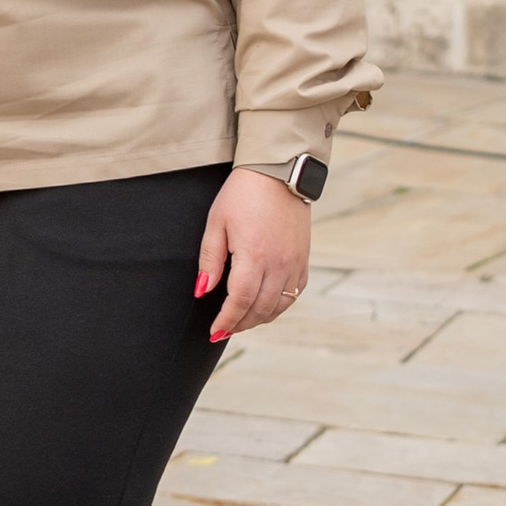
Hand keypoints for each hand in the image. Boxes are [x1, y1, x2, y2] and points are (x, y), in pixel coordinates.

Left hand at [196, 167, 311, 343]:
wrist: (278, 174)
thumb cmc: (242, 194)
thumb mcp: (217, 223)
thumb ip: (210, 259)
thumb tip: (202, 290)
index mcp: (254, 256)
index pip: (240, 301)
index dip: (227, 320)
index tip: (214, 331)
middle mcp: (278, 264)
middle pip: (259, 309)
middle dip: (240, 324)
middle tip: (224, 330)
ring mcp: (294, 263)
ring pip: (278, 306)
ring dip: (258, 318)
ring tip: (241, 321)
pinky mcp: (303, 259)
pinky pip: (293, 294)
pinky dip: (278, 306)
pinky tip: (265, 306)